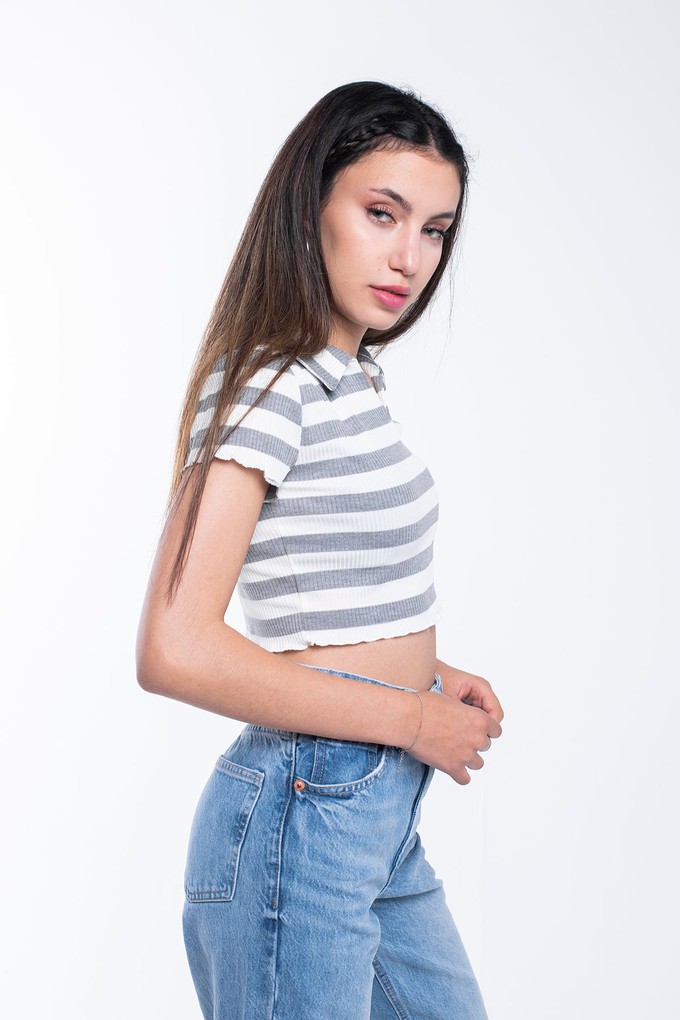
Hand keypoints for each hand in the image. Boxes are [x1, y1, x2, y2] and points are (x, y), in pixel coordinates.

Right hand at [402, 660, 503, 784]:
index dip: (486, 729)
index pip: (496, 730)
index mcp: (479, 719)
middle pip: (486, 746)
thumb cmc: (426, 705)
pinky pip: (465, 779)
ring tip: (454, 752)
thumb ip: (464, 712)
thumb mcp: (452, 700)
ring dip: (468, 758)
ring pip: (478, 763)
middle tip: (458, 738)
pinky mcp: (453, 767)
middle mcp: (477, 738)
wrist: (409, 719)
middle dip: (474, 742)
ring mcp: (466, 755)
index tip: (475, 729)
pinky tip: (452, 767)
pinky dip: (459, 775)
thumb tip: (462, 718)